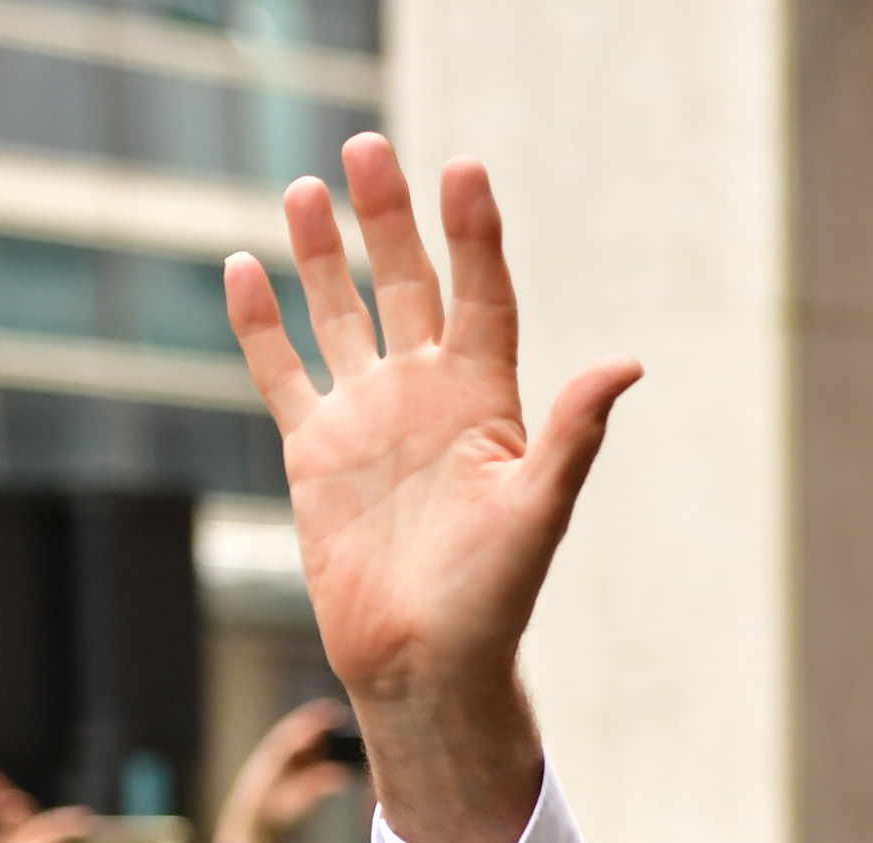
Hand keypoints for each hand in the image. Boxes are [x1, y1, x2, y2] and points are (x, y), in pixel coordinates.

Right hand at [228, 134, 639, 842]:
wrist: (424, 663)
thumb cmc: (493, 598)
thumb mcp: (538, 510)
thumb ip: (573, 433)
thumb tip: (627, 363)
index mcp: (486, 401)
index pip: (481, 296)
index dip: (473, 235)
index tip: (463, 169)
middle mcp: (427, 396)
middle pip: (409, 284)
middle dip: (390, 219)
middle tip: (368, 149)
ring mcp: (368, 417)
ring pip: (342, 313)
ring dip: (325, 254)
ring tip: (310, 186)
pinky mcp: (315, 449)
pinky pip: (283, 370)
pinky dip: (261, 324)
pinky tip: (244, 266)